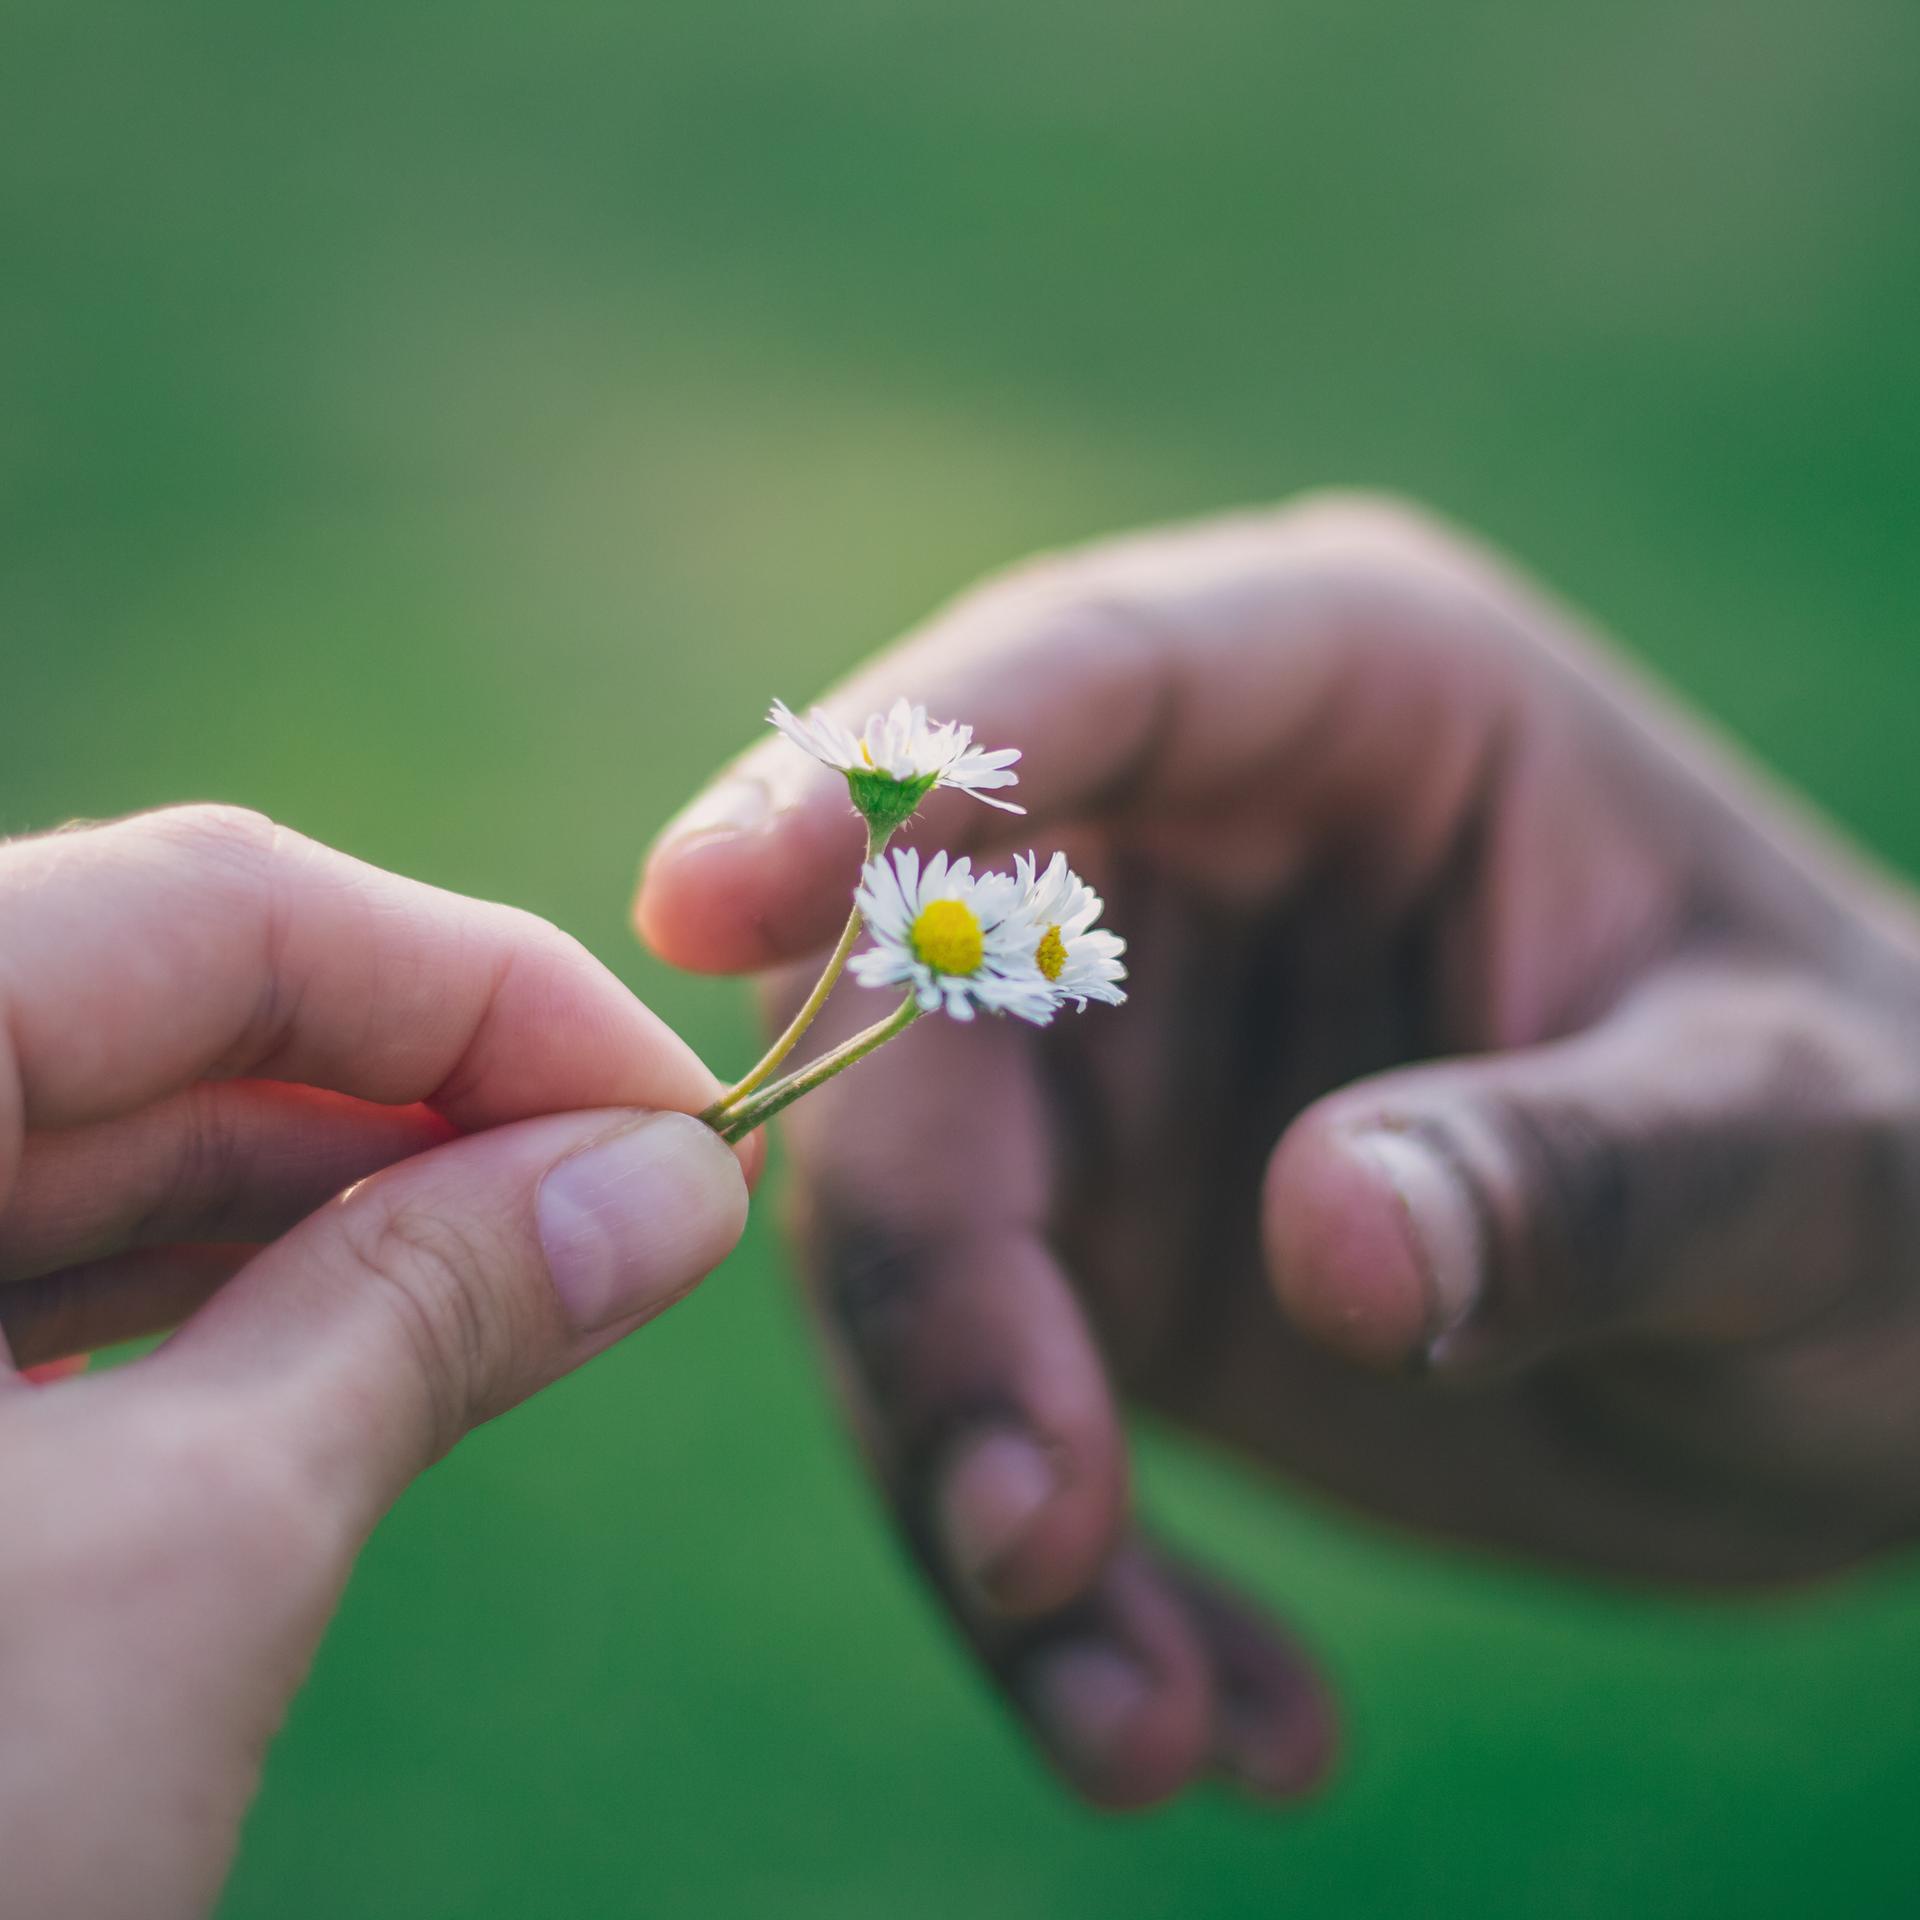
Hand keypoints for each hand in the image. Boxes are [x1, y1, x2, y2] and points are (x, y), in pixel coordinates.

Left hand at [0, 806, 752, 1918]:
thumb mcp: (174, 1571)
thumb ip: (429, 1315)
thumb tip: (672, 1183)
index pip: (207, 908)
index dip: (481, 984)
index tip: (674, 1107)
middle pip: (152, 1012)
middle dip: (429, 1102)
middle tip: (641, 1204)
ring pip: (95, 1146)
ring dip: (342, 1202)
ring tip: (549, 1266)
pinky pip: (28, 1273)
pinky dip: (221, 1297)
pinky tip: (367, 1333)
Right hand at [639, 494, 1919, 1809]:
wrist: (1878, 1342)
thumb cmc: (1893, 1172)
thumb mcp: (1816, 1156)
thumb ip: (1579, 1179)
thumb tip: (1328, 1248)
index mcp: (1342, 699)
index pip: (1062, 688)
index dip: (861, 787)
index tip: (696, 911)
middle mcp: (1177, 861)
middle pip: (926, 1029)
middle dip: (937, 1291)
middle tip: (1033, 1538)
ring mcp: (1117, 1066)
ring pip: (916, 1251)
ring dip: (981, 1487)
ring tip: (1141, 1732)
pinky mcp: (1099, 1253)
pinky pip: (993, 1406)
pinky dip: (1066, 1588)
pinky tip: (1239, 1727)